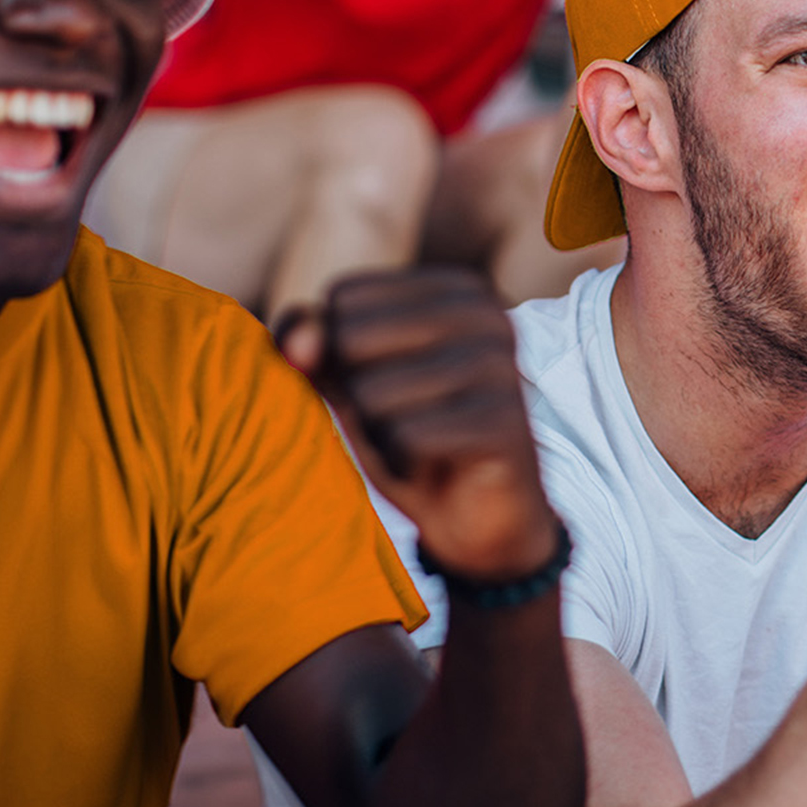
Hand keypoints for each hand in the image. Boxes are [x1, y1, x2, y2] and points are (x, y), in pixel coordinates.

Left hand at [278, 267, 557, 579]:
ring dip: (378, 435)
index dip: (340, 355)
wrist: (476, 517)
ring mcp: (502, 367)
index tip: (388, 382)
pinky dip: (404, 464)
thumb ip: (311, 344)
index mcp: (455, 289)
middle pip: (351, 341)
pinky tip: (435, 466)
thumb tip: (299, 344)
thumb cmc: (408, 438)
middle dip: (357, 395)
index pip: (343, 299)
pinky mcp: (507, 423)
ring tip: (419, 445)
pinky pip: (406, 437)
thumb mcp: (348, 382)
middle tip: (402, 420)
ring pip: (372, 394)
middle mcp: (487, 315)